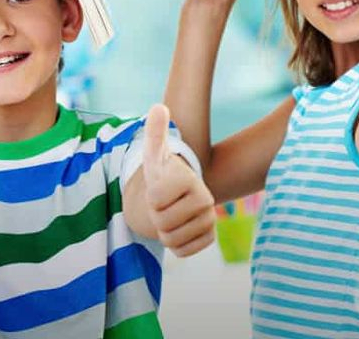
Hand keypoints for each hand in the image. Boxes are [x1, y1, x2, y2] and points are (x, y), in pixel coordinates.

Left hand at [141, 105, 215, 256]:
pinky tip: (179, 228)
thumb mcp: (154, 154)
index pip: (155, 199)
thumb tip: (158, 107)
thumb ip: (155, 133)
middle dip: (155, 216)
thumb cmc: (162, 173)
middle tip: (163, 204)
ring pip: (171, 239)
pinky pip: (182, 251)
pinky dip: (175, 244)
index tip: (158, 187)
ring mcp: (209, 220)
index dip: (149, 196)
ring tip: (170, 214)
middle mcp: (205, 200)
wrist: (177, 194)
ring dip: (163, 231)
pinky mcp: (209, 238)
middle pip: (162, 223)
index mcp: (188, 179)